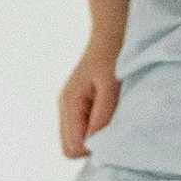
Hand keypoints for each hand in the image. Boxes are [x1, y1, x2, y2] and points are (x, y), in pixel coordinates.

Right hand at [58, 39, 122, 160]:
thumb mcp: (111, 86)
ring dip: (97, 136)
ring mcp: (71, 108)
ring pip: (78, 141)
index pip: (71, 149)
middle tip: (114, 125)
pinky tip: (111, 112)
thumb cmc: (113, 55)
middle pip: (71, 149)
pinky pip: (85, 130)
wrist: (112, 31)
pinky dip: (98, 128)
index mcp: (69, 104)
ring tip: (114, 115)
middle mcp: (66, 108)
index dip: (92, 149)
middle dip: (93, 146)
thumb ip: (102, 116)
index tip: (110, 133)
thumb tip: (95, 145)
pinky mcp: (80, 105)